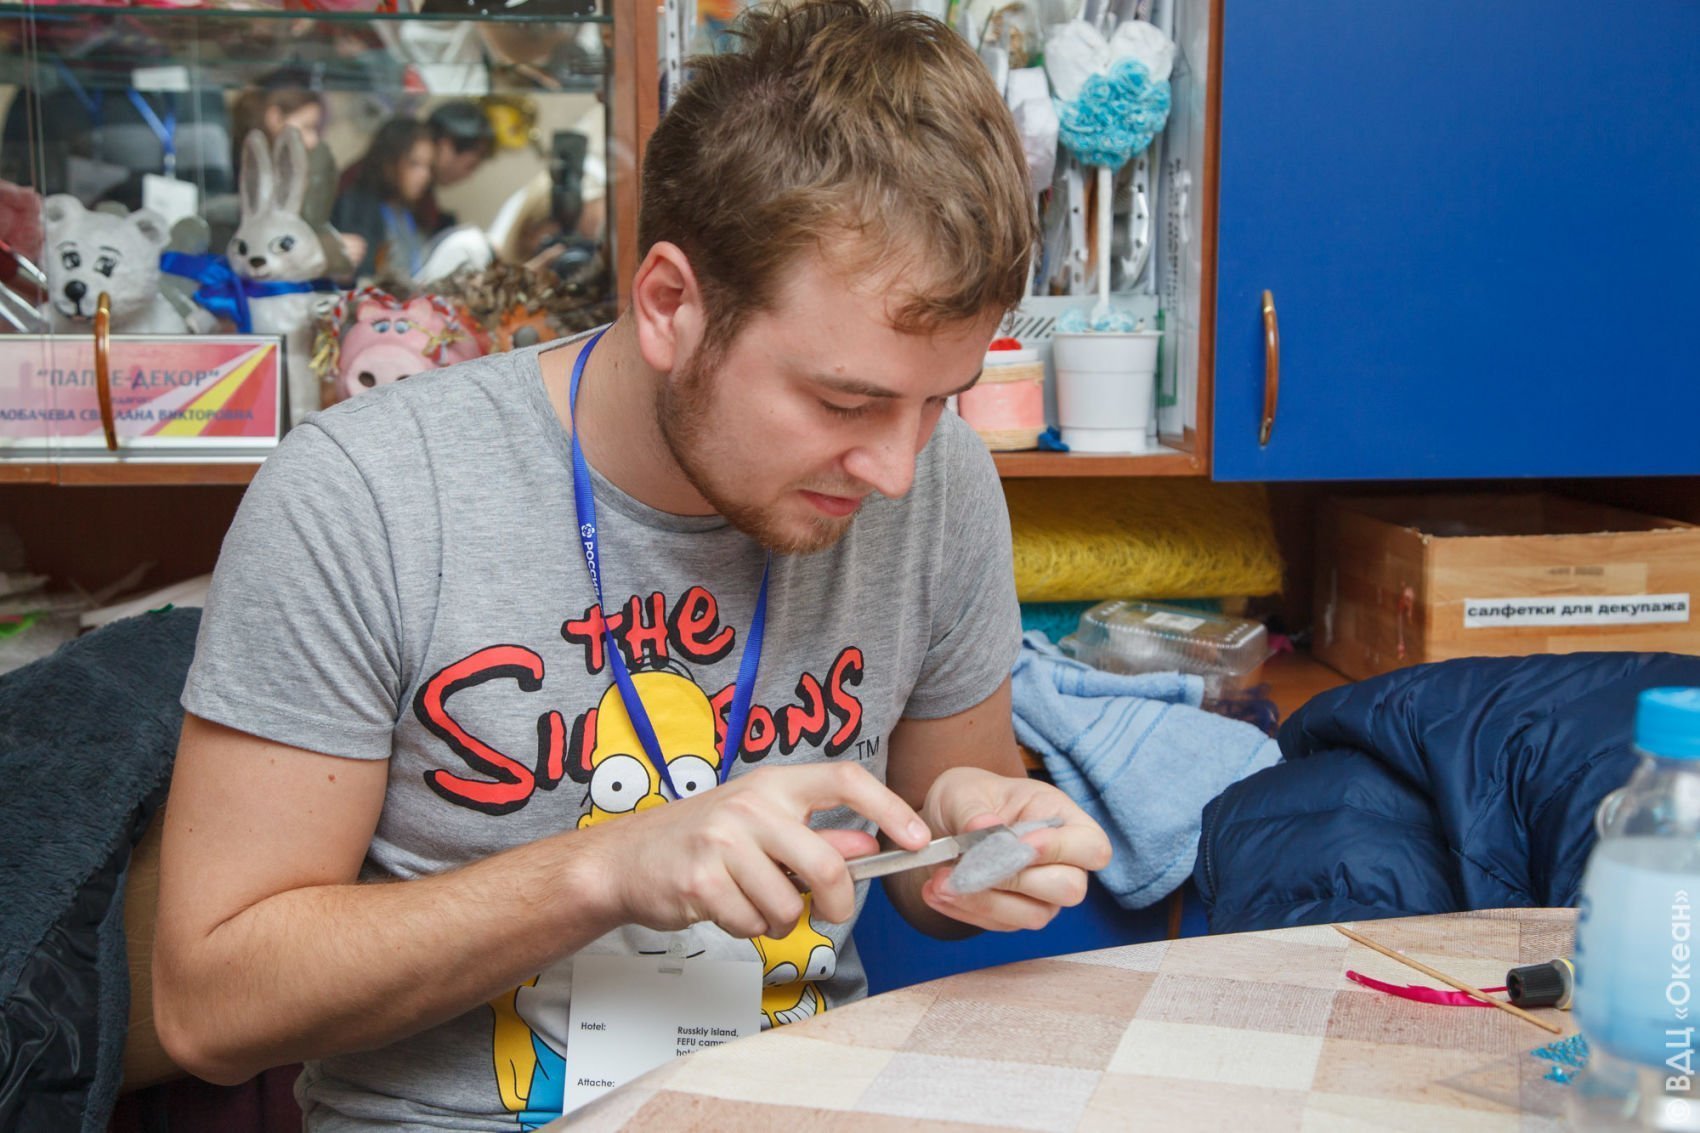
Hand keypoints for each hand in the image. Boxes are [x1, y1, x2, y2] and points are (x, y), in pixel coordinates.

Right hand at [585, 763, 931, 939]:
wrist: (627, 859)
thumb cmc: (702, 839)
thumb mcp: (762, 824)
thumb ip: (816, 835)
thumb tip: (868, 845)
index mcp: (774, 784)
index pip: (845, 780)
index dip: (889, 809)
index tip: (918, 838)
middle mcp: (750, 805)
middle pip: (826, 864)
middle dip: (839, 903)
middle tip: (831, 914)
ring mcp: (723, 842)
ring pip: (789, 905)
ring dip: (782, 920)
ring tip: (755, 903)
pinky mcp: (701, 881)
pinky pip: (752, 924)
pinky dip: (749, 929)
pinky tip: (727, 908)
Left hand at [917, 766, 1111, 932]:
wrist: (944, 824)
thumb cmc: (967, 799)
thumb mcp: (963, 792)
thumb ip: (973, 810)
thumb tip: (985, 829)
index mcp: (1062, 819)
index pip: (1093, 847)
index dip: (1062, 850)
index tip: (1021, 842)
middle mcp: (1062, 863)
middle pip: (1070, 889)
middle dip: (1017, 878)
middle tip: (972, 864)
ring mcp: (1042, 894)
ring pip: (1034, 915)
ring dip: (985, 901)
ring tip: (941, 880)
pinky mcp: (1015, 915)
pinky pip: (998, 924)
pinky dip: (964, 910)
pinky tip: (937, 890)